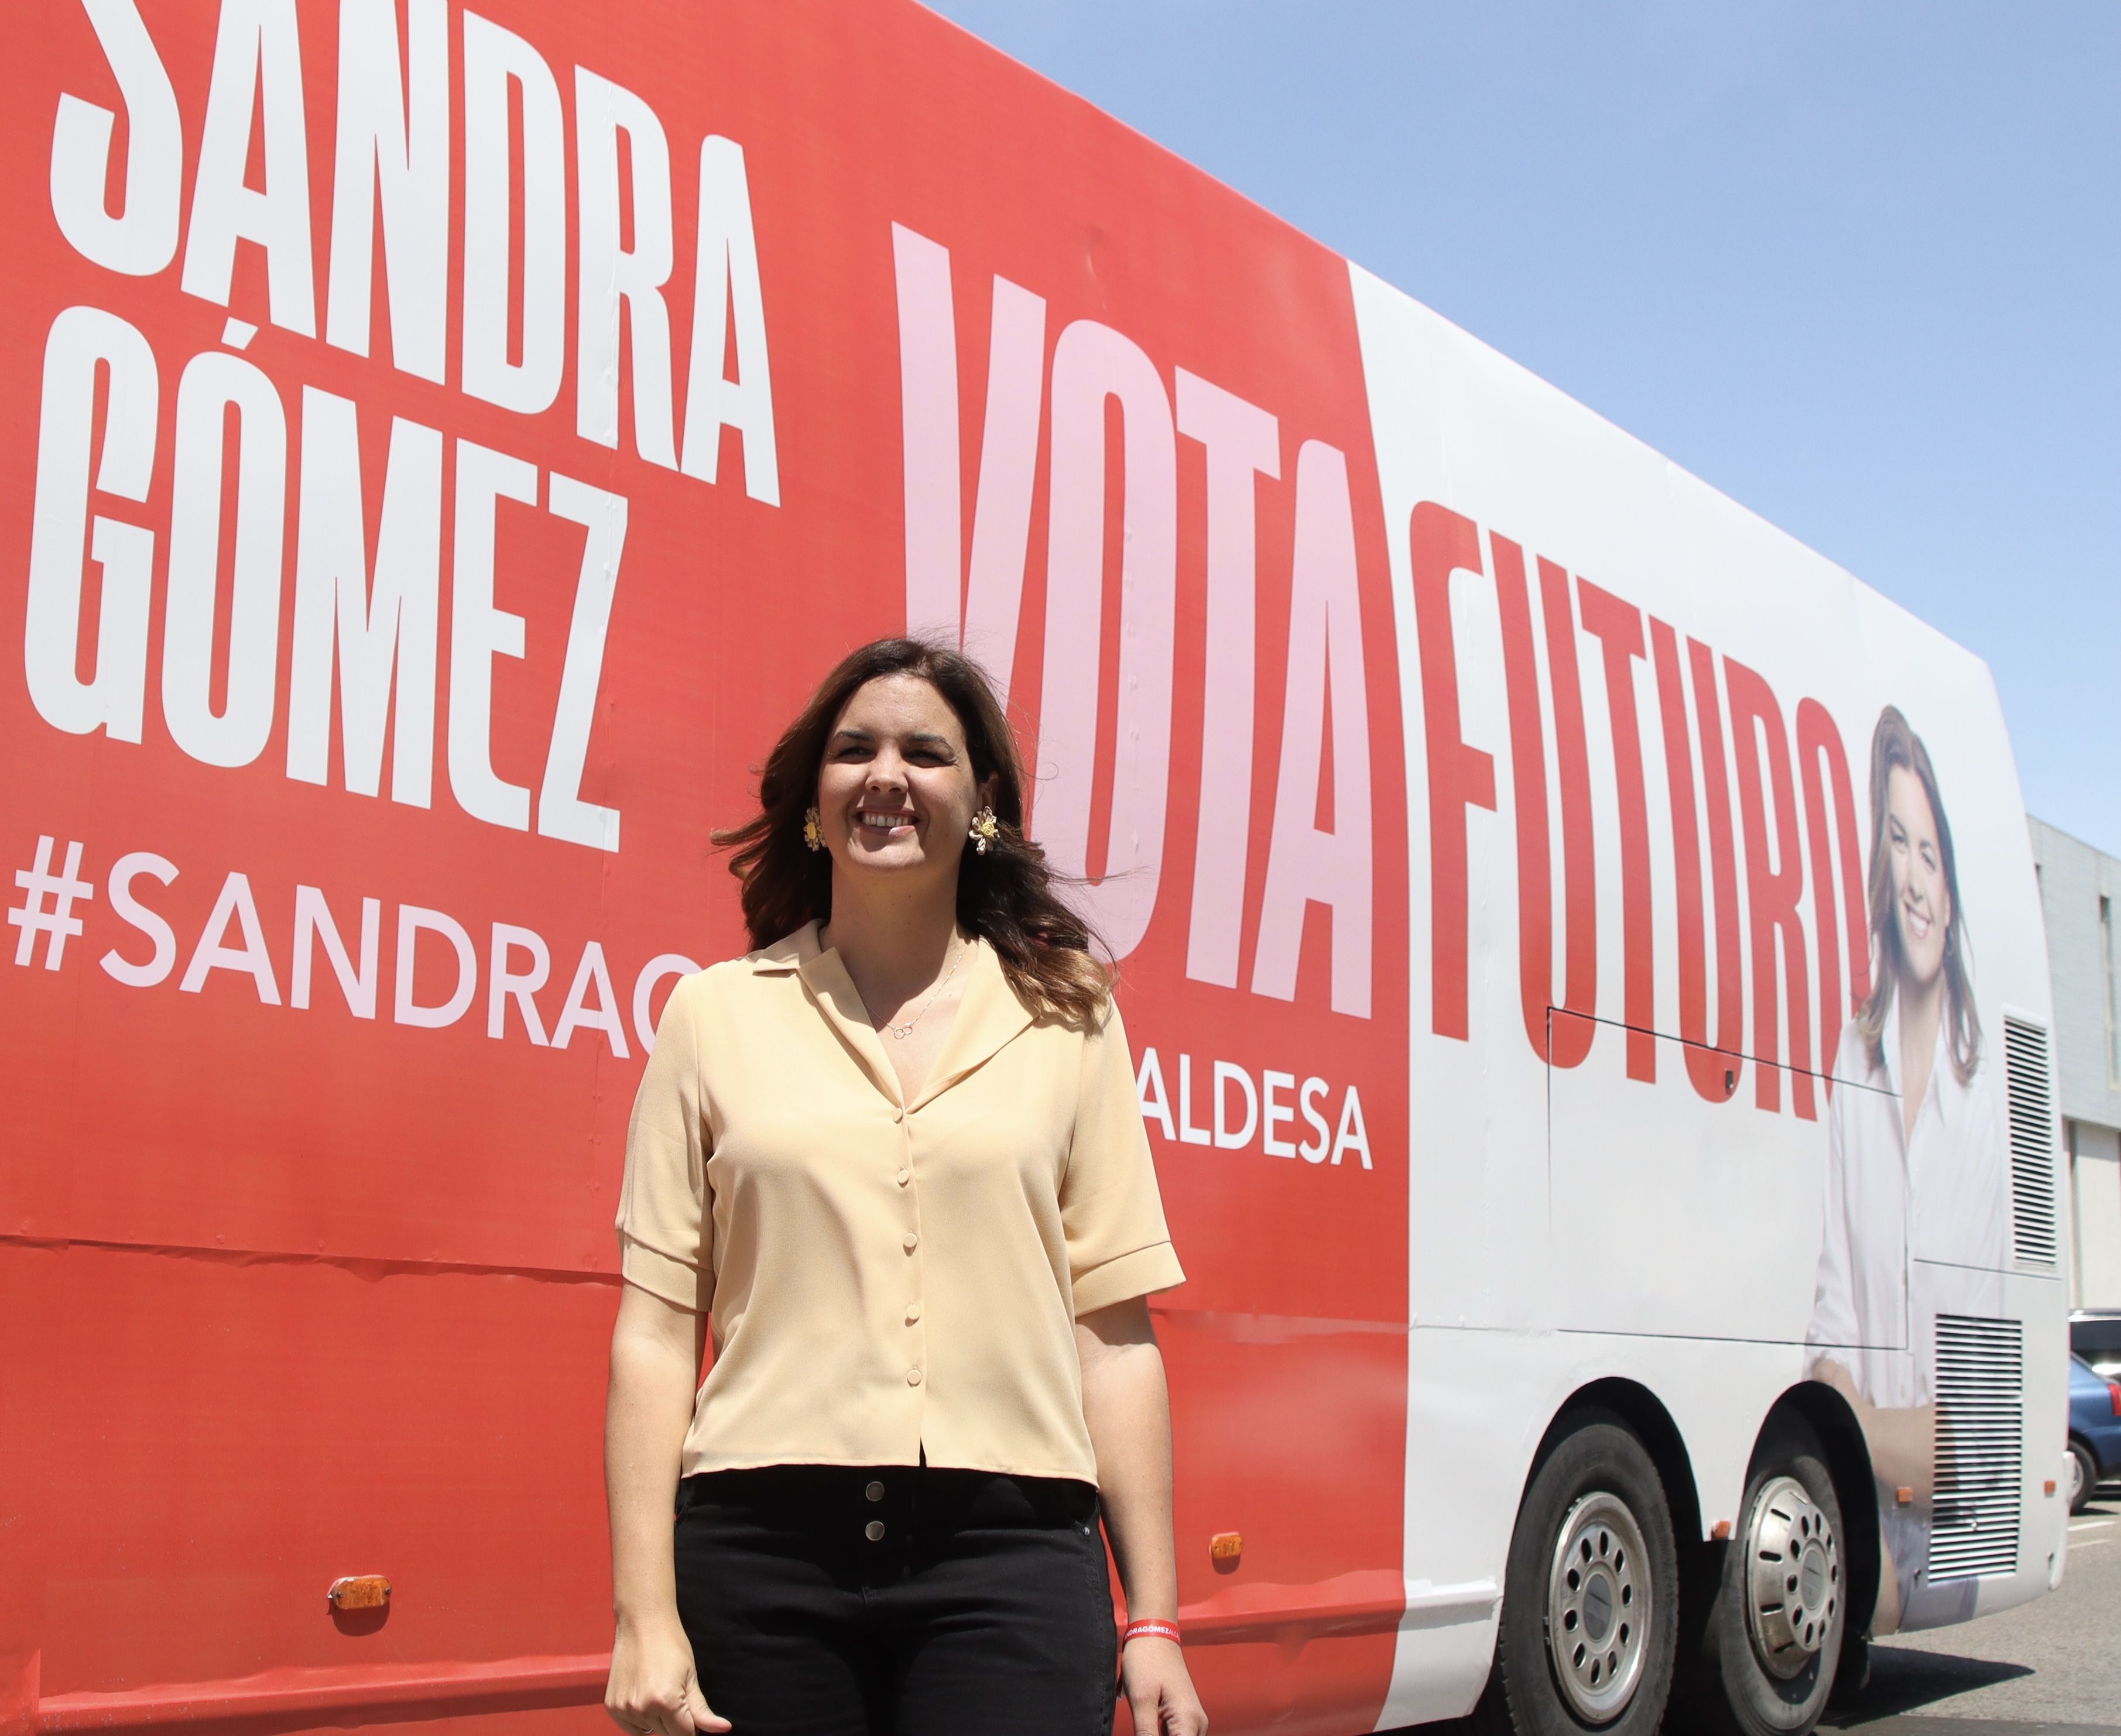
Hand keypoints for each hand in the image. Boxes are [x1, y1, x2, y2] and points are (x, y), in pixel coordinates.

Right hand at [606, 1610, 729, 1735]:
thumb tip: (724, 1729)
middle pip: (667, 1735)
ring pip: (649, 1732)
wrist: (642, 1624)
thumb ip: (702, 1710)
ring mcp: (624, 1709)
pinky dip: (640, 1720)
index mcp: (666, 1701)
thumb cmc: (670, 1645)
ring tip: (659, 1692)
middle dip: (675, 1722)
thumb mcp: (691, 1677)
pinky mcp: (612, 1707)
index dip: (691, 1727)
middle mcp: (642, 1709)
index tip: (690, 1713)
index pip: (684, 1735)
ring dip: (657, 1722)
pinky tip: (645, 1698)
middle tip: (675, 1693)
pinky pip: (631, 1728)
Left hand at [1120, 1636, 1207, 1735]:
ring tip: (1144, 1725)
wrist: (1154, 1633)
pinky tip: (1146, 1728)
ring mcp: (1192, 1720)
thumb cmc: (1147, 1660)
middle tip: (1143, 1728)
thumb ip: (1146, 1735)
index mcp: (1189, 1721)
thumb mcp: (1141, 1701)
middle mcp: (1197, 1724)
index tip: (1145, 1734)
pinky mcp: (1183, 1717)